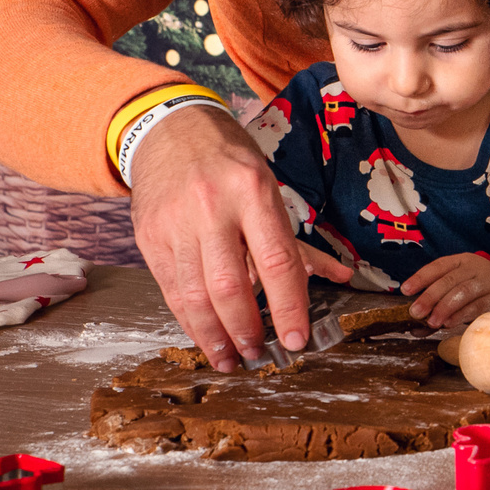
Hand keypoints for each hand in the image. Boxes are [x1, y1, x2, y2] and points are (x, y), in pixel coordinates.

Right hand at [127, 104, 353, 370]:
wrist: (169, 131)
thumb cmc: (231, 162)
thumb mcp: (271, 187)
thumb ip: (298, 240)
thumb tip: (340, 277)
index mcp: (254, 192)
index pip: (277, 261)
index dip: (288, 306)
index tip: (297, 339)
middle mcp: (213, 209)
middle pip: (231, 285)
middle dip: (247, 329)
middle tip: (261, 354)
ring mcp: (175, 224)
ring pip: (195, 295)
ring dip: (215, 335)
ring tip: (232, 358)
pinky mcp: (149, 237)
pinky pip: (171, 289)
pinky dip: (189, 320)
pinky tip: (204, 336)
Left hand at [403, 254, 489, 327]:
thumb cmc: (476, 292)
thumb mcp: (458, 288)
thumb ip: (437, 304)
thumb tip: (413, 327)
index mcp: (462, 260)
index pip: (439, 265)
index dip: (421, 277)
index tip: (405, 290)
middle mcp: (476, 267)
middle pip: (450, 280)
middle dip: (430, 296)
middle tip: (415, 312)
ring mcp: (488, 282)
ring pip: (464, 292)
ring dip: (444, 307)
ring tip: (431, 322)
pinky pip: (477, 306)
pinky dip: (460, 315)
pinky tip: (448, 323)